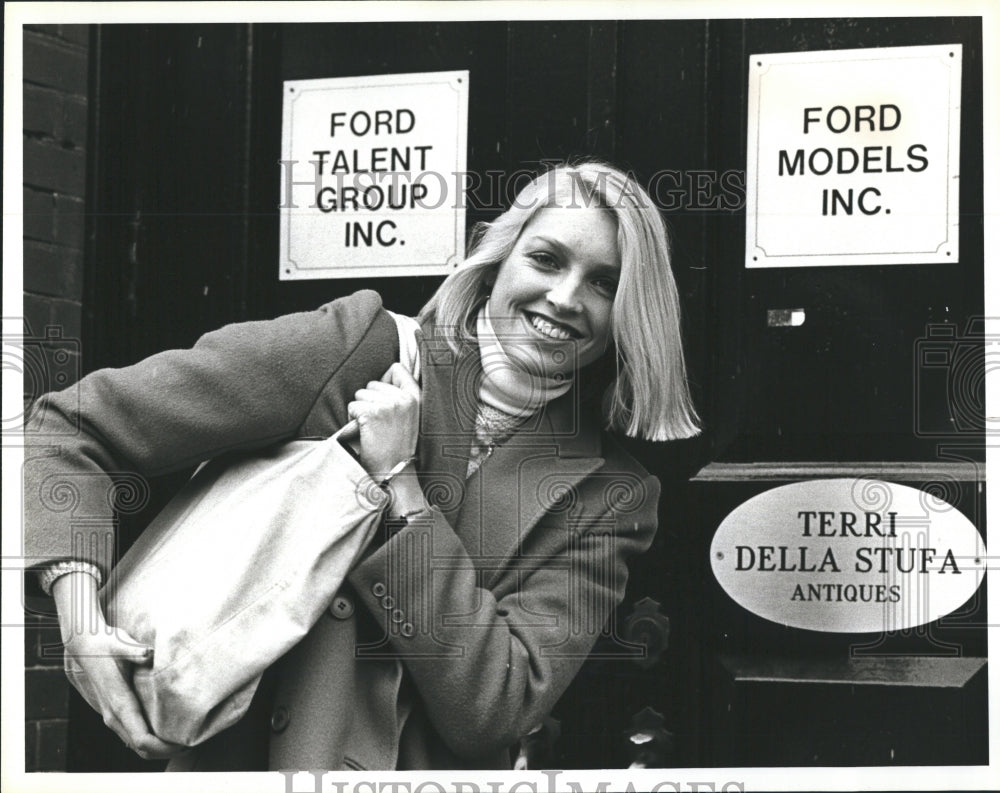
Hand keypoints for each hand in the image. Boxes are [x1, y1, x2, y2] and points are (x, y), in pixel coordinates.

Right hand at [52, 572, 186, 759]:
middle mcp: (113, 715)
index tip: (183, 743)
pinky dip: (149, 741)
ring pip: (135, 744)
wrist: (85, 645)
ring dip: (157, 748)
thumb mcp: (121, 644)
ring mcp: (112, 716)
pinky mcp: (114, 713)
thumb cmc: (107, 644)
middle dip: (165, 751)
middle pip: (140, 747)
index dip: (162, 746)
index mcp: (119, 703)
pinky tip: (166, 732)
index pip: (141, 738)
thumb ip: (135, 651)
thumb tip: (148, 653)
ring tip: (183, 740)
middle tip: (191, 744)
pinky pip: (131, 736)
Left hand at [347, 362, 420, 475]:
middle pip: (372, 383)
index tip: (384, 401)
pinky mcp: (373, 413)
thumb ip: (402, 396)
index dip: (384, 381)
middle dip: (369, 401)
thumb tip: (384, 375)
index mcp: (417, 397)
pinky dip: (353, 419)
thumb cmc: (397, 446)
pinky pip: (352, 406)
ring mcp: (389, 404)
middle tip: (378, 423)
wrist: (394, 472)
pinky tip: (365, 433)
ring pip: (360, 394)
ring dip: (360, 411)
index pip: (397, 368)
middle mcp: (405, 398)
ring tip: (372, 429)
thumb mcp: (410, 417)